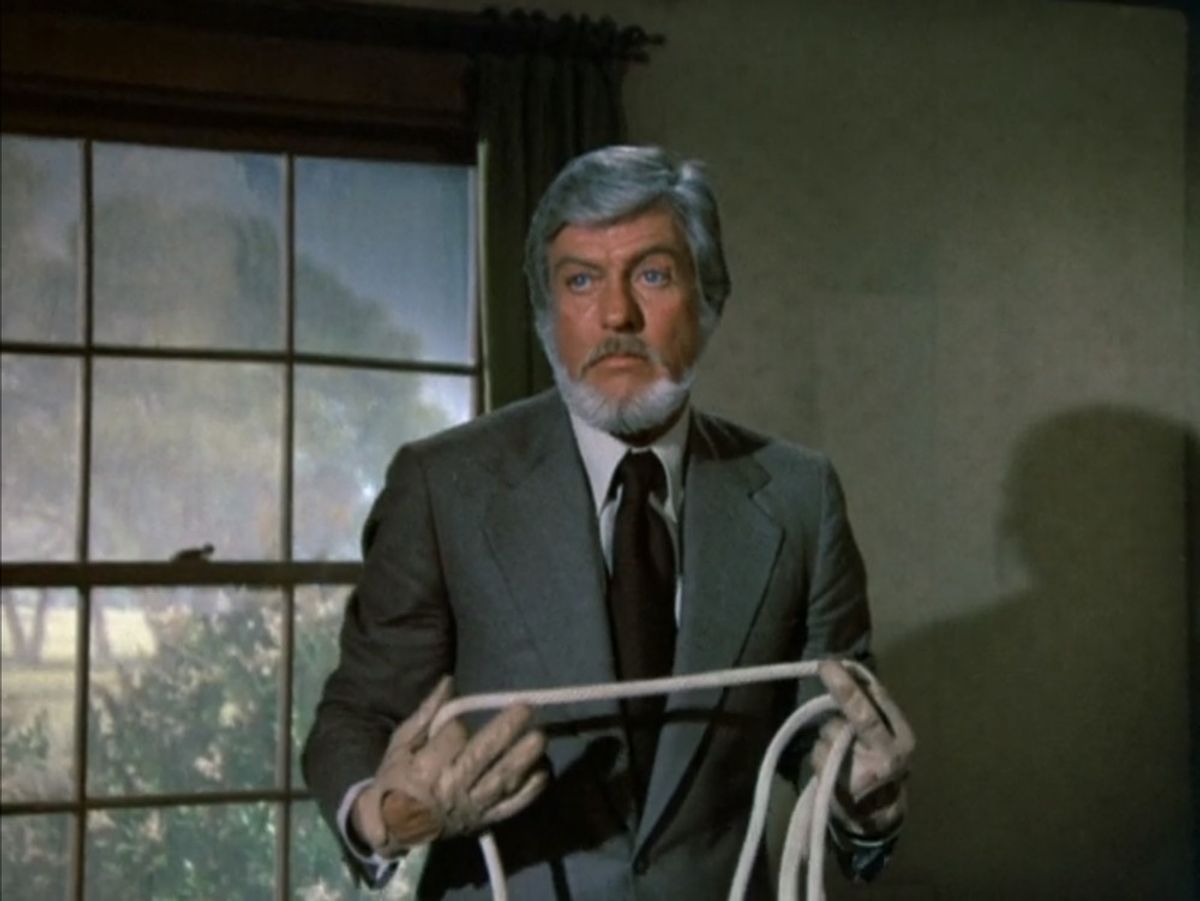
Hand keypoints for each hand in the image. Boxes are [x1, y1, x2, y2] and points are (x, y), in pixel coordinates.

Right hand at [352, 676, 547, 855]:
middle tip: (526, 708)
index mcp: (425, 767)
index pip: (452, 737)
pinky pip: (513, 806)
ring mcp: (472, 806)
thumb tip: (450, 681)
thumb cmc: (398, 780)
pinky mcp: (486, 820)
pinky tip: (543, 769)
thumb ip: (427, 713)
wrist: (398, 829)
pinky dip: (531, 790)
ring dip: (524, 758)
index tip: (463, 714)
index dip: (460, 721)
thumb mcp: (401, 744)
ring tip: (540, 736)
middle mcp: (451, 788)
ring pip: (502, 781)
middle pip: (482, 755)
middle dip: (506, 730)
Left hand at [812, 660, 913, 838]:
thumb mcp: (886, 740)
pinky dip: (819, 756)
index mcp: (902, 737)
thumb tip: (849, 672)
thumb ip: (873, 712)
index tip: (835, 662)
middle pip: (863, 716)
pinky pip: (819, 754)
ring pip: (831, 733)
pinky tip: (831, 769)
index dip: (857, 681)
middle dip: (844, 689)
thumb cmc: (879, 767)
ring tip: (839, 755)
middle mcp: (888, 754)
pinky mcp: (843, 786)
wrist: (878, 817)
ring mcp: (866, 771)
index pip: (880, 701)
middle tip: (827, 666)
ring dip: (826, 738)